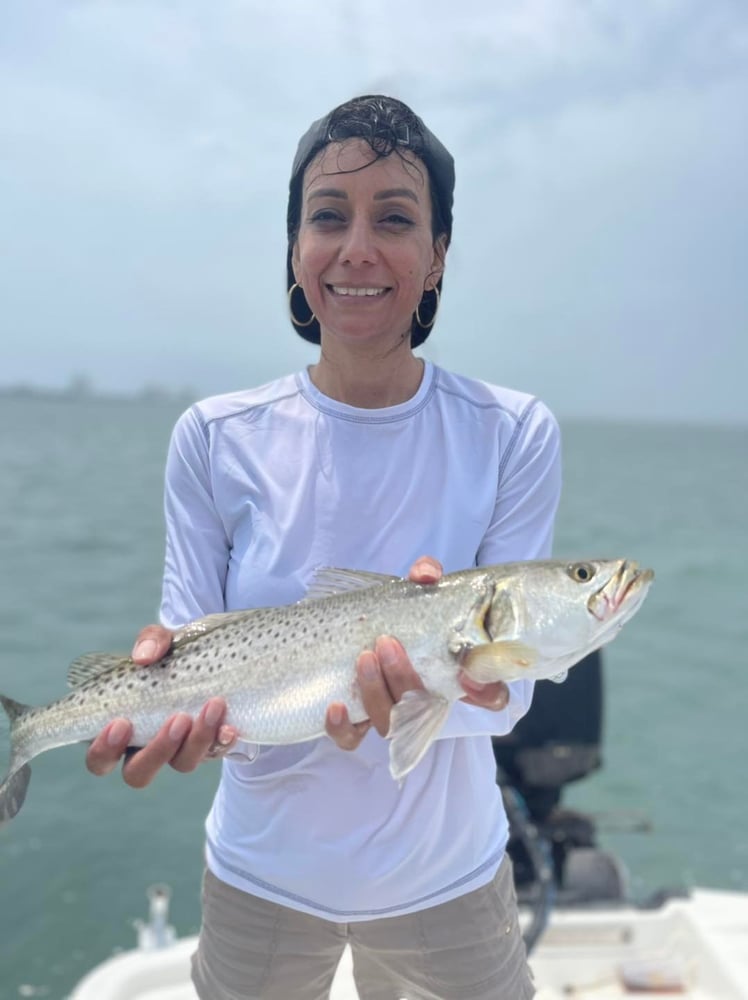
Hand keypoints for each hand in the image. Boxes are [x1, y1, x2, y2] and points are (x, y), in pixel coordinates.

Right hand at [85, 624, 239, 787]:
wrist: (216, 654)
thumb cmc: (174, 652)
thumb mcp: (163, 641)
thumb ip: (151, 641)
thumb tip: (144, 656)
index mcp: (121, 729)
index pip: (100, 758)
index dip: (104, 749)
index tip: (121, 722)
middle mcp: (147, 746)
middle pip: (138, 774)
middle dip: (156, 750)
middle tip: (177, 718)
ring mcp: (180, 749)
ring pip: (183, 764)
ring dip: (198, 739)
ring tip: (213, 705)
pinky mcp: (210, 745)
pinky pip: (216, 753)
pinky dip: (222, 741)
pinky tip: (230, 726)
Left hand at [324, 555, 510, 751]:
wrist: (359, 628)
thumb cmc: (400, 615)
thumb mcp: (415, 593)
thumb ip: (425, 579)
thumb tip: (425, 575)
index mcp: (452, 674)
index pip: (488, 696)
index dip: (486, 693)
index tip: (470, 676)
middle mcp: (425, 700)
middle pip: (424, 708)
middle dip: (404, 677)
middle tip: (386, 642)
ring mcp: (392, 714)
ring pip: (389, 722)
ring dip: (376, 692)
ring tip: (364, 658)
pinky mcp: (357, 723)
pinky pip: (352, 739)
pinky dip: (343, 727)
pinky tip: (335, 706)